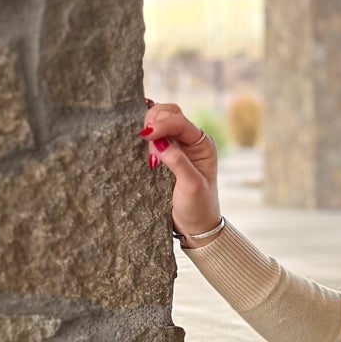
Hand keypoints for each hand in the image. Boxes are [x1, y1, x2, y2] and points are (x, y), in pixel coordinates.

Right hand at [140, 97, 220, 237]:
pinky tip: (138, 141)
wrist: (195, 227)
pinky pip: (153, 137)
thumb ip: (177, 162)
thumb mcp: (191, 186)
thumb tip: (158, 141)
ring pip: (159, 122)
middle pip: (170, 114)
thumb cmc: (198, 208)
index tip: (146, 135)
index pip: (180, 122)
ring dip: (149, 128)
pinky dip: (144, 136)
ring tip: (145, 150)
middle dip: (154, 120)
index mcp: (203, 145)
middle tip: (143, 139)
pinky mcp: (164, 155)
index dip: (162, 123)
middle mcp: (190, 142)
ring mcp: (177, 147)